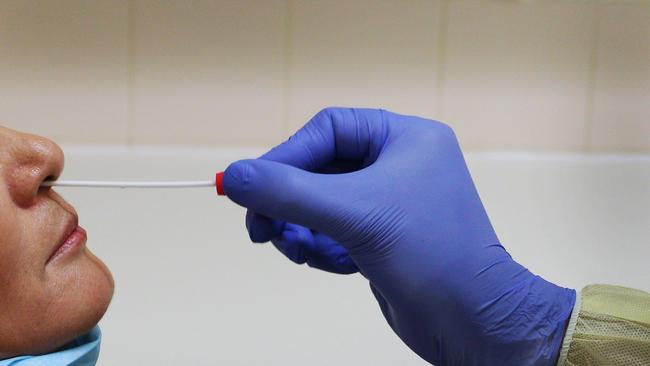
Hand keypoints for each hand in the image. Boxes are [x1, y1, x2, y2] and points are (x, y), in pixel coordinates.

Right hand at [223, 108, 574, 364]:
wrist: (472, 322)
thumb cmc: (429, 255)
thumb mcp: (352, 215)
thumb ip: (288, 192)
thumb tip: (233, 176)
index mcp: (405, 138)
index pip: (328, 130)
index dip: (286, 156)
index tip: (251, 187)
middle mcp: (398, 164)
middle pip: (320, 168)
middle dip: (288, 201)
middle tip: (259, 229)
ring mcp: (390, 202)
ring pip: (321, 203)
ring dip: (301, 228)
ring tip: (299, 252)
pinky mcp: (382, 237)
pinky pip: (333, 231)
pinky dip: (322, 248)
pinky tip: (332, 265)